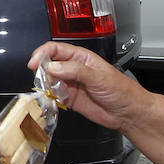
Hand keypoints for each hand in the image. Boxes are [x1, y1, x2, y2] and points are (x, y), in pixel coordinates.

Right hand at [26, 41, 147, 131]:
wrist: (128, 113)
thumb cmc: (122, 91)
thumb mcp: (99, 77)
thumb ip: (75, 71)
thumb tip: (53, 67)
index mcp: (81, 57)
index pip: (55, 49)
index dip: (42, 54)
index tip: (35, 63)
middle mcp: (73, 69)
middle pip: (48, 64)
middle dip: (41, 70)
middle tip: (41, 79)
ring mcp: (70, 84)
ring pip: (48, 80)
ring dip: (44, 85)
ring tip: (49, 90)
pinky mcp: (69, 98)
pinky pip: (52, 95)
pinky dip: (48, 97)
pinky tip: (52, 99)